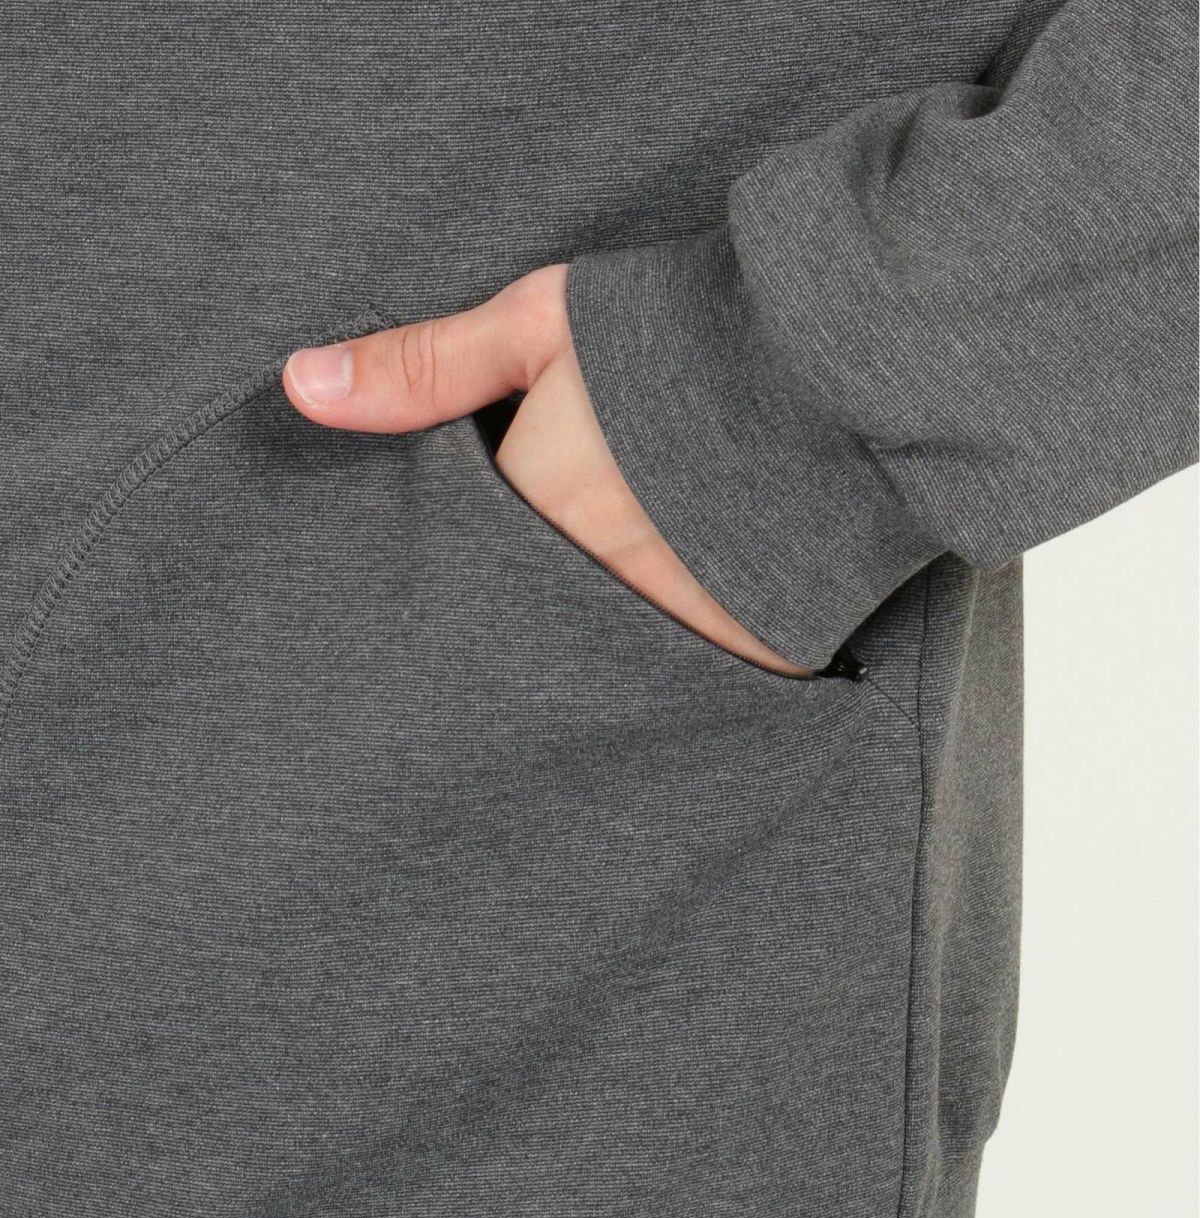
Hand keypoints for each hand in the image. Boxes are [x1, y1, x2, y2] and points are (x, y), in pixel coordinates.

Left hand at [282, 265, 811, 676]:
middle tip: (557, 600)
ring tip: (638, 604)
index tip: (497, 553)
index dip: (482, 560)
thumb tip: (297, 386)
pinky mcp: (750, 659)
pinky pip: (698, 683)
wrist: (835, 363)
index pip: (476, 573)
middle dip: (535, 617)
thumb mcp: (539, 325)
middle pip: (540, 626)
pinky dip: (691, 660)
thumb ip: (421, 368)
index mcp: (532, 522)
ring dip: (610, 642)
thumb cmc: (677, 334)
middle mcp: (592, 595)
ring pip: (613, 659)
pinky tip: (701, 624)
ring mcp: (674, 636)